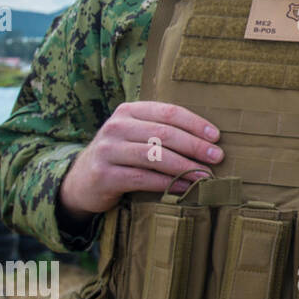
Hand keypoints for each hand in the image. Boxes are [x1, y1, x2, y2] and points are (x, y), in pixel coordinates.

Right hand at [59, 101, 222, 217]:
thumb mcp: (137, 135)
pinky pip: (144, 179)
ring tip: (206, 175)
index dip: (196, 124)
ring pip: (155, 156)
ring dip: (185, 166)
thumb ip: (163, 131)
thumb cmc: (122, 155)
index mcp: (128, 111)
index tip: (216, 137)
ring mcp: (108, 150)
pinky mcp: (104, 175)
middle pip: (164, 134)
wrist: (80, 181)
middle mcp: (116, 127)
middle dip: (195, 146)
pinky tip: (186, 188)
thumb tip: (209, 140)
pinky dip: (169, 183)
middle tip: (217, 157)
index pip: (169, 112)